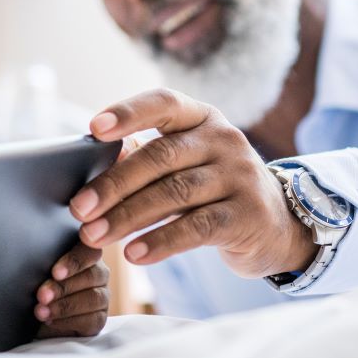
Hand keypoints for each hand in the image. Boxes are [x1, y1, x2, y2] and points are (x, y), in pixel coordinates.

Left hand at [33, 243, 109, 337]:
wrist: (36, 318)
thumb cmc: (41, 289)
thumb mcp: (40, 274)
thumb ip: (45, 265)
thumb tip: (36, 264)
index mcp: (85, 254)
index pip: (89, 251)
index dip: (74, 261)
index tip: (55, 273)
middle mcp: (98, 273)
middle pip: (90, 276)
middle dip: (63, 287)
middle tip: (42, 296)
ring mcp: (102, 296)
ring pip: (93, 298)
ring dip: (64, 306)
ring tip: (42, 311)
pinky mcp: (99, 318)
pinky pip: (91, 319)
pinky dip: (69, 321)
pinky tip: (52, 321)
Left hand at [69, 88, 316, 278]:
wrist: (278, 224)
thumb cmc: (213, 189)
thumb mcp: (185, 164)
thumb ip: (145, 158)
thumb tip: (92, 163)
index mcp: (202, 117)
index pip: (164, 103)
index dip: (129, 113)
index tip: (93, 129)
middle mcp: (224, 139)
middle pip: (161, 157)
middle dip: (114, 184)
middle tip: (79, 208)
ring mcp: (240, 176)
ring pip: (175, 194)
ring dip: (128, 217)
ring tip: (95, 236)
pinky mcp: (247, 215)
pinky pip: (197, 228)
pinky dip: (161, 242)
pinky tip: (134, 255)